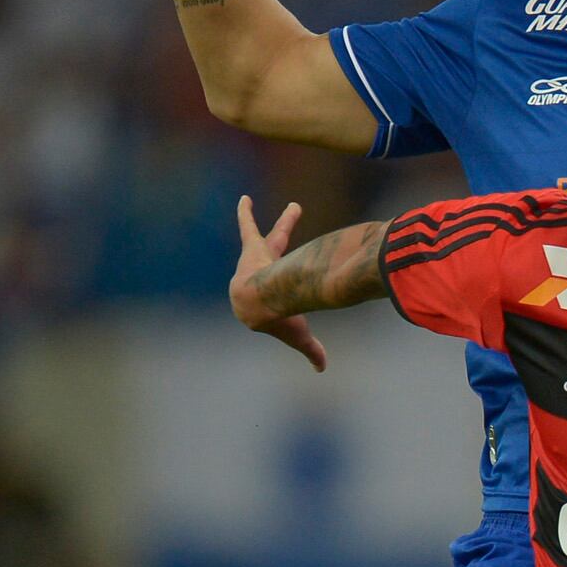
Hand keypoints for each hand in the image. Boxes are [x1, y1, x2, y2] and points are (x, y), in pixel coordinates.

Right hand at [231, 195, 329, 369]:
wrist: (259, 303)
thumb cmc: (278, 319)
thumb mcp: (297, 334)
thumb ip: (310, 349)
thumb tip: (321, 368)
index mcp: (269, 298)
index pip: (282, 293)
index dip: (288, 293)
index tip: (293, 294)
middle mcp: (259, 278)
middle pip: (279, 260)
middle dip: (288, 249)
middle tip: (299, 235)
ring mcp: (255, 263)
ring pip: (272, 239)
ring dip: (284, 225)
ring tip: (294, 206)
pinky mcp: (253, 249)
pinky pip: (247, 227)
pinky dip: (245, 213)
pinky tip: (245, 198)